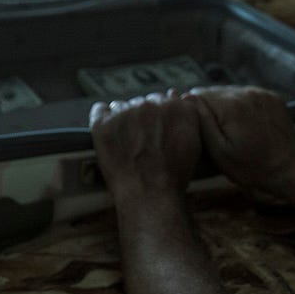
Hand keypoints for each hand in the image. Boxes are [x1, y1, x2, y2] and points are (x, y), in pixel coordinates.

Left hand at [89, 91, 202, 205]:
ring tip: (128, 142)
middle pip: (145, 102)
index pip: (166, 99)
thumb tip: (179, 98)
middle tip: (144, 140)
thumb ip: (187, 117)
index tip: (158, 128)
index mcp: (177, 107)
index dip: (162, 115)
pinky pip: (100, 109)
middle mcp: (151, 104)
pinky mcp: (103, 123)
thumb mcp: (194, 144)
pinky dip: (103, 117)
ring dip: (124, 118)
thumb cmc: (174, 176)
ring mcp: (125, 112)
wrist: (150, 195)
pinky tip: (110, 132)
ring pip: (123, 106)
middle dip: (144, 117)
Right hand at [187, 86, 294, 198]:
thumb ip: (202, 122)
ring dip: (225, 106)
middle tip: (217, 132)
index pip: (197, 94)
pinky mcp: (271, 96)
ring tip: (232, 130)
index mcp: (231, 105)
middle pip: (213, 91)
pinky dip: (242, 106)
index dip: (194, 111)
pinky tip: (246, 125)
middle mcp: (246, 92)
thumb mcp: (219, 152)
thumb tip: (187, 97)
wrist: (287, 169)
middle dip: (210, 108)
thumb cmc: (250, 167)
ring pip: (230, 92)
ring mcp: (261, 93)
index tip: (200, 128)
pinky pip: (247, 95)